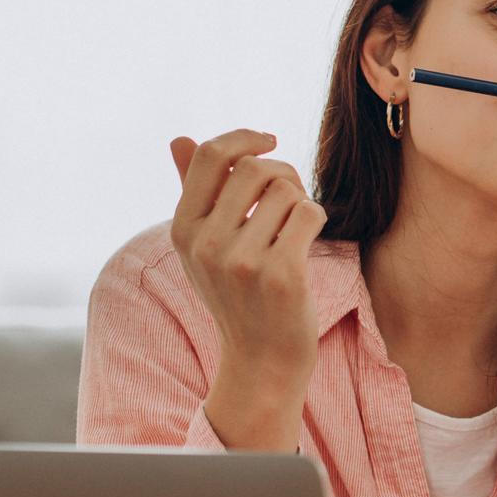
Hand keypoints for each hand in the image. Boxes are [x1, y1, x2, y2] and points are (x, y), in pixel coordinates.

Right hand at [169, 131, 327, 449]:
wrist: (262, 359)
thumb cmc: (239, 295)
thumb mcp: (204, 245)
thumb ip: (194, 190)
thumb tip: (179, 138)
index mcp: (183, 229)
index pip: (212, 156)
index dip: (245, 138)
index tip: (269, 140)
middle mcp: (205, 243)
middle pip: (255, 167)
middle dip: (283, 173)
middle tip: (291, 198)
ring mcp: (241, 261)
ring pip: (287, 190)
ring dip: (301, 201)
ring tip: (295, 229)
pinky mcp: (279, 274)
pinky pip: (309, 213)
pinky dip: (317, 218)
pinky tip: (309, 240)